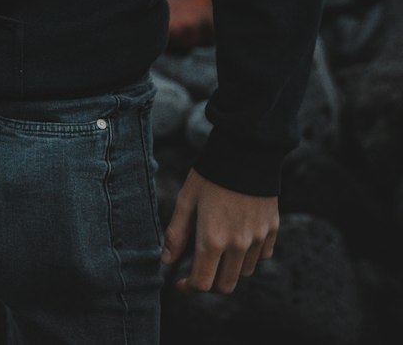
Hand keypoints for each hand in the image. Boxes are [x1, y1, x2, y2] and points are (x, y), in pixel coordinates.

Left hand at [160, 169, 278, 293]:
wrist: (245, 151)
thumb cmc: (210, 174)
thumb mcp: (186, 199)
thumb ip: (176, 233)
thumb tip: (166, 261)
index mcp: (213, 239)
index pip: (202, 283)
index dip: (189, 288)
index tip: (180, 283)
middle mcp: (238, 245)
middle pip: (225, 285)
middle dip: (209, 284)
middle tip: (198, 269)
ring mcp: (258, 239)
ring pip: (244, 273)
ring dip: (229, 269)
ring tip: (218, 249)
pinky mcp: (272, 230)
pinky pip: (262, 256)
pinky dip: (249, 256)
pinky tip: (239, 239)